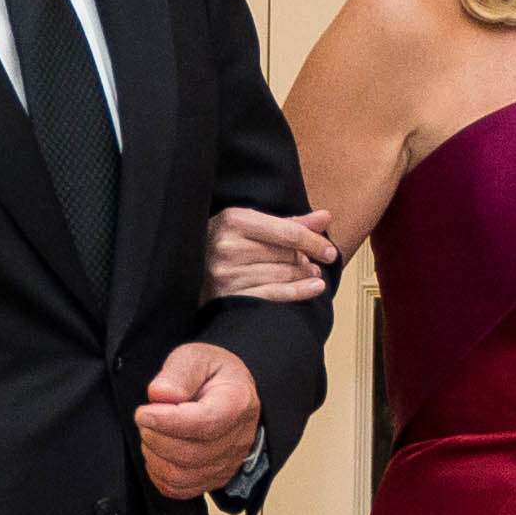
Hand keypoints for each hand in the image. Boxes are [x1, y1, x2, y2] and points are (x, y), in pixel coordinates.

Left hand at [136, 340, 263, 499]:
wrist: (231, 394)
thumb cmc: (214, 376)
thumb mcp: (196, 358)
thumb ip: (179, 373)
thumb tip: (160, 395)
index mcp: (237, 403)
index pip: (203, 424)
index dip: (166, 422)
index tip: (144, 412)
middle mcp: (237, 439)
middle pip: (188, 454)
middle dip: (155, 437)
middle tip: (146, 418)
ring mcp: (227, 463)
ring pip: (180, 476)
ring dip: (154, 455)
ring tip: (152, 432)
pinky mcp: (213, 480)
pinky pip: (178, 489)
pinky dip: (159, 473)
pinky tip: (158, 452)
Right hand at [203, 203, 333, 305]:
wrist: (186, 269)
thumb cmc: (221, 244)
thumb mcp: (248, 225)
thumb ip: (289, 223)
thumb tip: (325, 217)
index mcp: (233, 220)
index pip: (287, 232)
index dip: (315, 242)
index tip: (329, 251)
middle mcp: (228, 246)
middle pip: (287, 255)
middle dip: (306, 260)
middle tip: (313, 264)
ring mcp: (226, 274)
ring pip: (282, 275)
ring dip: (303, 276)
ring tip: (311, 275)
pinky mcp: (228, 297)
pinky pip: (273, 295)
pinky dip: (298, 292)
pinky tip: (313, 288)